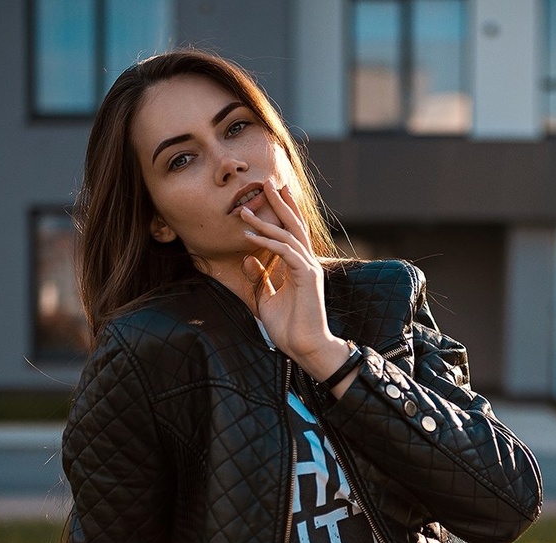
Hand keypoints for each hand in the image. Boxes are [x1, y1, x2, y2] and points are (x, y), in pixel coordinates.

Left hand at [238, 184, 352, 390]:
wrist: (305, 348)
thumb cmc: (289, 328)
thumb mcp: (266, 298)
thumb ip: (259, 278)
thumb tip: (247, 258)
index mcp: (300, 267)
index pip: (291, 234)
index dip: (281, 214)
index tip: (269, 196)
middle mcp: (307, 263)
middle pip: (294, 226)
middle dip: (280, 203)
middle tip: (266, 182)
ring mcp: (309, 268)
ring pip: (287, 235)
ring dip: (265, 221)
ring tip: (246, 209)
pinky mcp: (307, 276)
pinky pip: (285, 252)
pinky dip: (267, 242)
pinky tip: (250, 236)